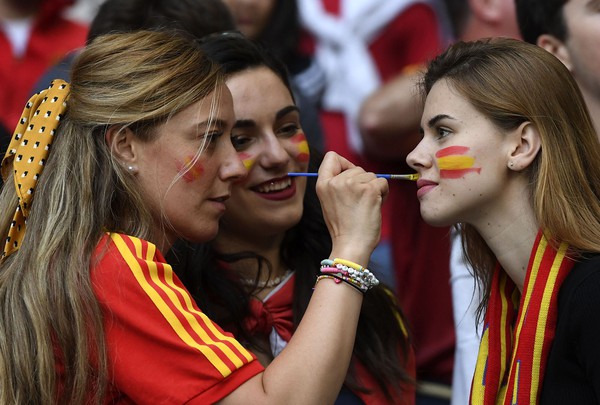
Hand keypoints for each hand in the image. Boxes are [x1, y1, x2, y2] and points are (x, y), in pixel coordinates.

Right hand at [316, 151, 388, 265]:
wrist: (351, 245)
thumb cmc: (343, 227)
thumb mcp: (330, 202)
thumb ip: (337, 184)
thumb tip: (354, 171)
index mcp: (322, 184)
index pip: (331, 157)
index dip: (344, 164)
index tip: (349, 179)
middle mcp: (336, 181)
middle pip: (356, 168)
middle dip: (362, 182)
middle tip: (358, 203)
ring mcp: (352, 184)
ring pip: (371, 175)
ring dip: (373, 189)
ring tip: (365, 206)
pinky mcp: (369, 190)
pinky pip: (383, 182)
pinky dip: (383, 193)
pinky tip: (375, 206)